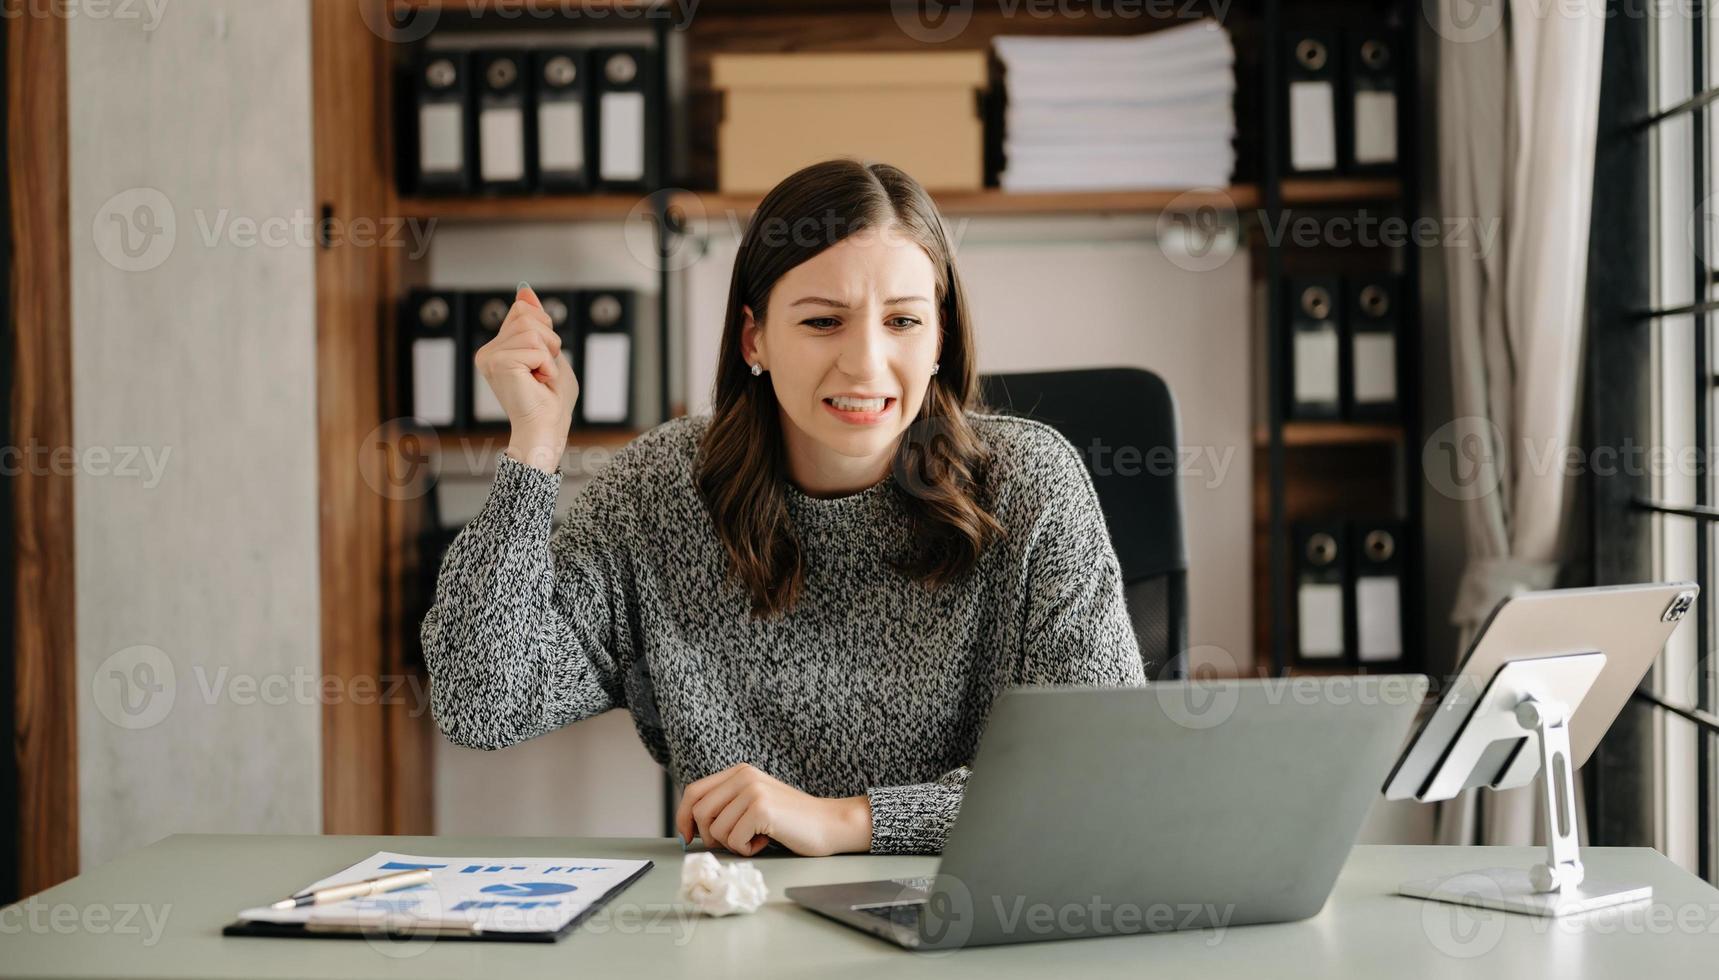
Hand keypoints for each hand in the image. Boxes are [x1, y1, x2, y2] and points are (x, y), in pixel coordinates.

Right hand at [474, 283, 578, 472]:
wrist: (548, 427)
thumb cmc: (551, 399)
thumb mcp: (549, 350)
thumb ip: (536, 320)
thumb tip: (524, 289)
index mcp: (497, 347)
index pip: (523, 310)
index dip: (545, 330)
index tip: (543, 357)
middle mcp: (488, 351)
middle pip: (527, 315)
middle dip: (549, 341)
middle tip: (543, 370)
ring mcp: (490, 357)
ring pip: (532, 331)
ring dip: (549, 355)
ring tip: (541, 376)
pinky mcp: (499, 364)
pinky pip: (536, 348)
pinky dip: (547, 365)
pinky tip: (539, 382)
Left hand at [675, 763, 871, 856]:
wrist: (828, 823)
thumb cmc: (790, 820)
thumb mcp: (754, 802)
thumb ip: (726, 804)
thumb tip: (690, 826)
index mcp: (739, 772)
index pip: (694, 792)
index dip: (683, 817)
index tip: (687, 837)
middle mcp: (743, 776)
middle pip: (699, 812)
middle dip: (710, 836)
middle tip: (734, 842)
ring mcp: (752, 791)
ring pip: (716, 830)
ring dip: (733, 844)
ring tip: (756, 837)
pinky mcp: (761, 809)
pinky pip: (734, 841)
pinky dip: (747, 849)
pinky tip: (765, 840)